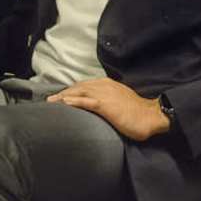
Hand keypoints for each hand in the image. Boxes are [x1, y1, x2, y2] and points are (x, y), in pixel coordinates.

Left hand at [49, 76, 169, 139]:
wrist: (151, 116)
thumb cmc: (137, 112)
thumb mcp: (120, 102)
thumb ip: (108, 101)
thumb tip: (98, 107)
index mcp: (107, 85)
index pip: (84, 85)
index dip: (71, 91)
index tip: (60, 97)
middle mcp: (104, 86)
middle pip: (78, 87)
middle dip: (63, 93)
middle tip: (50, 101)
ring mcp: (105, 94)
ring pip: (79, 92)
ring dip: (64, 96)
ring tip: (51, 102)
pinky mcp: (105, 105)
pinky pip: (86, 101)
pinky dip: (74, 101)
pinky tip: (64, 103)